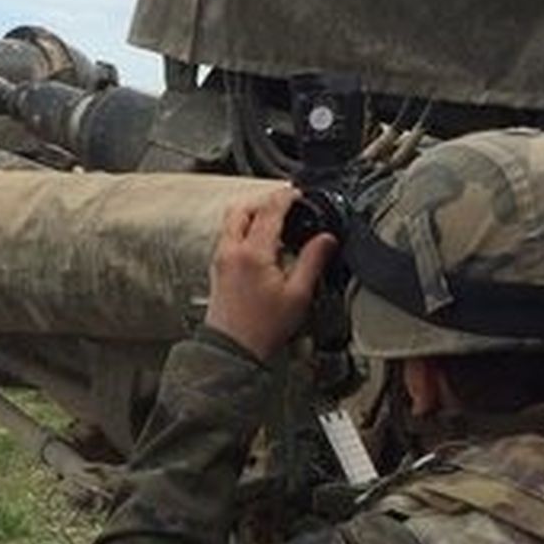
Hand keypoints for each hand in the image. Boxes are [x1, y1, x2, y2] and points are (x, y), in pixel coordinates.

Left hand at [204, 188, 337, 361]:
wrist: (233, 350)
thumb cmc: (262, 329)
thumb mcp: (298, 295)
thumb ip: (313, 261)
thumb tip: (326, 239)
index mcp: (252, 252)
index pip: (269, 210)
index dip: (285, 196)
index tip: (296, 193)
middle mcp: (231, 251)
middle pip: (242, 208)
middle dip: (264, 201)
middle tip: (284, 204)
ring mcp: (221, 259)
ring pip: (232, 221)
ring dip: (251, 214)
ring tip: (274, 222)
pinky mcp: (217, 269)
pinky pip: (228, 237)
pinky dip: (243, 230)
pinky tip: (260, 244)